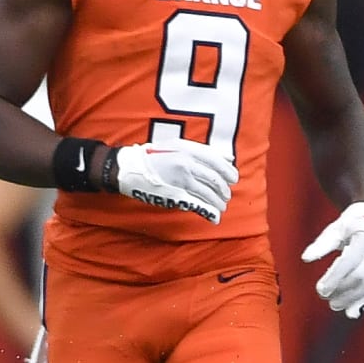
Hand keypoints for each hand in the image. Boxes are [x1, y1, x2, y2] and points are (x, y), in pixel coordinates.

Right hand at [106, 140, 237, 223]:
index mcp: (188, 151)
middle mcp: (187, 166)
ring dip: (217, 201)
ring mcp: (181, 182)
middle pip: (214, 179)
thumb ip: (201, 150)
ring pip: (208, 193)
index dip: (228, 171)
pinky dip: (208, 211)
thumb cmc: (152, 156)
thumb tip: (228, 158)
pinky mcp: (174, 196)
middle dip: (224, 190)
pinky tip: (215, 217)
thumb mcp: (176, 145)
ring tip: (221, 206)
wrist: (129, 169)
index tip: (233, 179)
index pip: (217, 161)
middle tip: (226, 195)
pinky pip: (196, 205)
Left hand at [302, 202, 363, 318]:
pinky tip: (352, 312)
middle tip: (324, 295)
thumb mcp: (337, 228)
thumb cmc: (354, 224)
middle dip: (341, 290)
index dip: (335, 278)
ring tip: (334, 304)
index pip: (350, 261)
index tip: (321, 289)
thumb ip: (322, 244)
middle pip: (361, 277)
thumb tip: (306, 258)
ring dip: (351, 299)